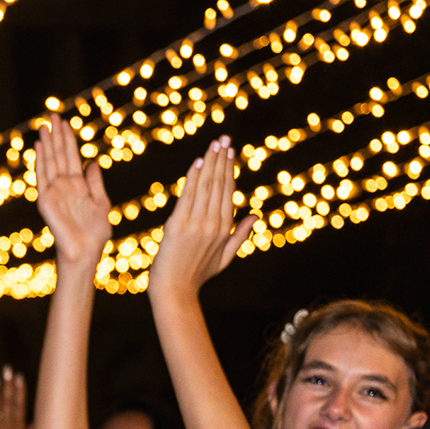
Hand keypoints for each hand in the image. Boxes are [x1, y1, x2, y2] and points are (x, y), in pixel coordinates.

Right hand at [34, 118, 111, 267]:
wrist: (85, 253)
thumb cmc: (95, 234)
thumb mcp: (101, 203)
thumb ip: (95, 183)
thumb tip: (92, 163)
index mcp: (78, 186)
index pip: (72, 157)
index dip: (69, 140)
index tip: (66, 122)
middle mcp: (64, 186)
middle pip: (60, 155)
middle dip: (56, 135)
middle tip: (52, 114)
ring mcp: (54, 192)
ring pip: (50, 161)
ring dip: (47, 143)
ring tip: (44, 124)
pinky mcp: (46, 199)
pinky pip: (42, 175)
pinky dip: (40, 160)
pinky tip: (39, 145)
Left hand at [149, 137, 255, 299]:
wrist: (174, 290)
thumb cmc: (197, 275)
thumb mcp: (224, 258)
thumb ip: (240, 236)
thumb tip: (255, 216)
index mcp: (225, 229)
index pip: (228, 192)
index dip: (229, 169)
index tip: (229, 151)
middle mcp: (212, 224)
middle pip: (218, 184)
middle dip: (221, 159)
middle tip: (224, 138)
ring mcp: (196, 224)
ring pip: (205, 186)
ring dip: (209, 162)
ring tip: (214, 144)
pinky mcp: (178, 225)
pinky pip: (187, 196)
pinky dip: (192, 178)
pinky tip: (197, 162)